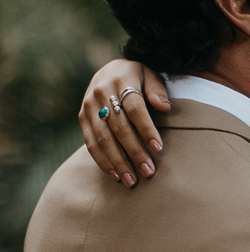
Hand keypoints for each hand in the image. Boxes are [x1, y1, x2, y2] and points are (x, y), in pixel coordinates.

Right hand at [79, 60, 171, 186]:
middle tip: (148, 171)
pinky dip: (102, 161)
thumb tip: (165, 107)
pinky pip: (90, 143)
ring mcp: (89, 106)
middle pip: (119, 127)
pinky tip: (115, 175)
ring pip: (102, 138)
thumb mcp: (150, 75)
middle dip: (134, 152)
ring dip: (118, 162)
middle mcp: (101, 92)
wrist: (110, 69)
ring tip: (132, 181)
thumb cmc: (137, 77)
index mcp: (121, 79)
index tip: (158, 148)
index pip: (134, 108)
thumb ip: (157, 90)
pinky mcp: (82, 118)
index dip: (146, 129)